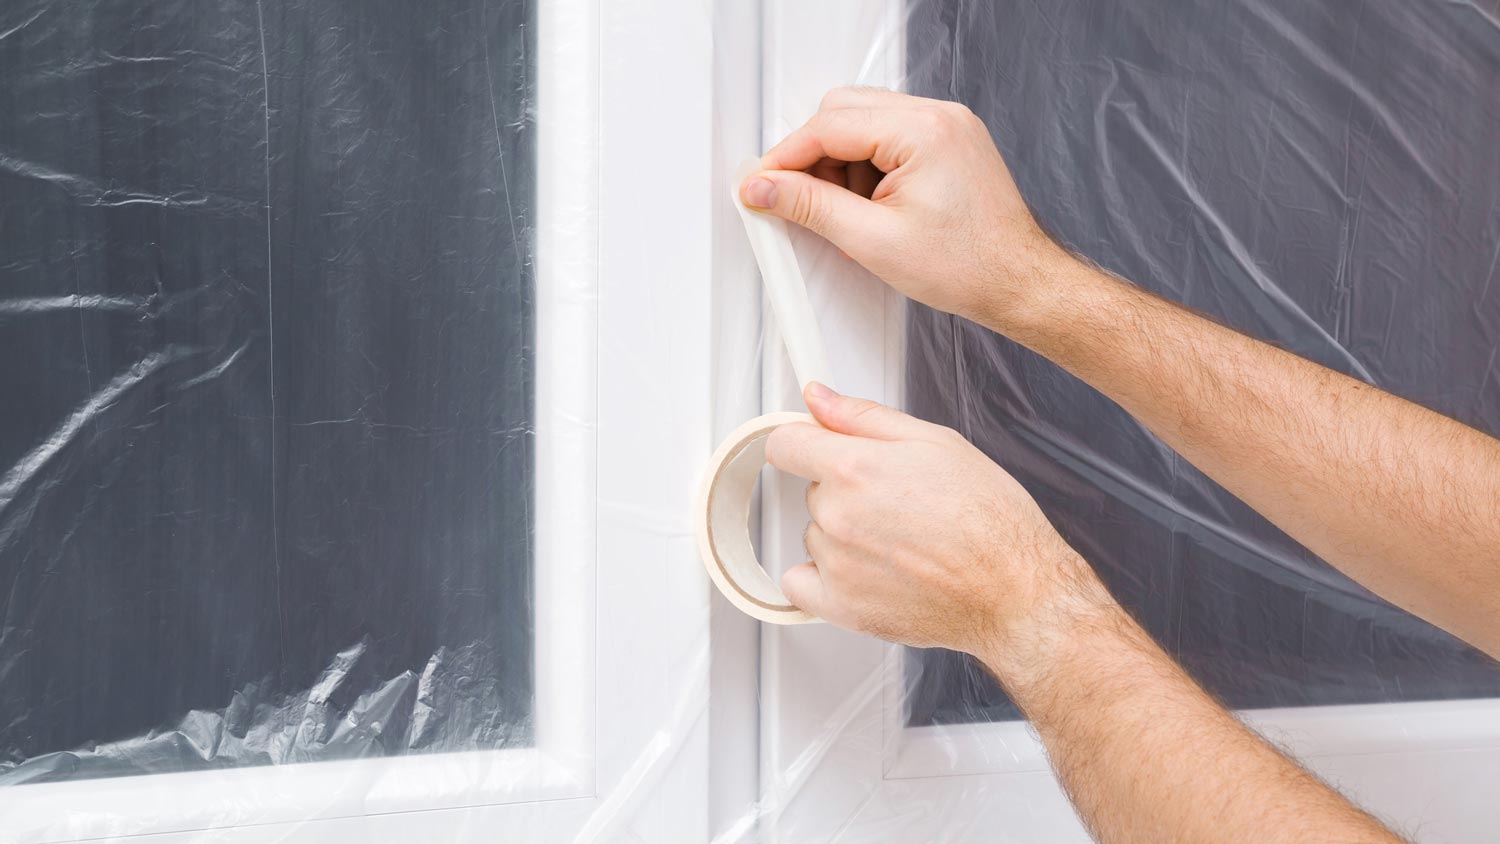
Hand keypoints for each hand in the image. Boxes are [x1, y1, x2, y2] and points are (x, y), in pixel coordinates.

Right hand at [739, 87, 1071, 330]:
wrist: (1017, 283)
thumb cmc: (967, 266)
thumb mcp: (872, 240)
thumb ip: (810, 206)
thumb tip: (764, 187)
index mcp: (924, 130)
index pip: (830, 125)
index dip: (786, 157)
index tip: (761, 183)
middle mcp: (939, 116)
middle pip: (845, 112)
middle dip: (814, 157)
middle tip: (799, 200)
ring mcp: (948, 126)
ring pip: (865, 123)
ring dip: (842, 165)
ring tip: (851, 216)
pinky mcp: (950, 142)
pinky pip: (891, 138)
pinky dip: (869, 169)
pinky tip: (871, 208)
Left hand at [767, 382, 1114, 682]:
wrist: (1015, 591)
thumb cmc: (991, 521)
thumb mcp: (936, 442)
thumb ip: (864, 417)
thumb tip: (820, 398)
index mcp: (856, 469)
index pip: (785, 444)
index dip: (802, 440)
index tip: (814, 447)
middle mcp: (839, 517)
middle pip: (812, 491)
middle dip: (845, 490)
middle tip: (897, 502)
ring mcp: (837, 565)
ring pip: (816, 535)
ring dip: (843, 535)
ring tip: (900, 541)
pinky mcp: (842, 607)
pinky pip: (800, 583)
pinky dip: (822, 578)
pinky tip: (864, 571)